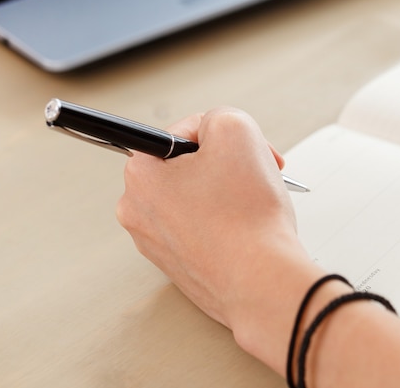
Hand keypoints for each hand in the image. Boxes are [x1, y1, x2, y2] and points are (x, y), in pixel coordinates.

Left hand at [116, 107, 315, 335]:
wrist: (262, 283)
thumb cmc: (247, 217)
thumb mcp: (236, 130)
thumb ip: (217, 116)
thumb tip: (211, 129)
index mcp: (140, 174)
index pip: (184, 132)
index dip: (221, 135)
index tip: (241, 150)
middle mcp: (138, 210)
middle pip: (188, 166)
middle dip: (225, 164)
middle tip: (252, 174)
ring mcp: (157, 242)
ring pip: (198, 196)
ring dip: (227, 192)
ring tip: (250, 204)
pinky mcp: (180, 264)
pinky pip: (204, 228)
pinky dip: (226, 222)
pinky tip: (246, 228)